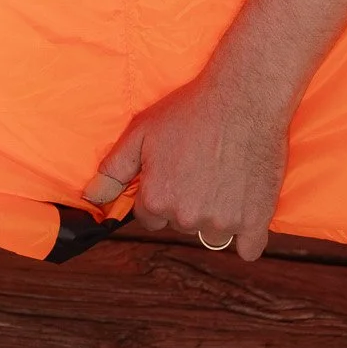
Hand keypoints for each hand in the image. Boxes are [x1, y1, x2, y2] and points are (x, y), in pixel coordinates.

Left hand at [83, 65, 291, 259]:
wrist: (242, 98)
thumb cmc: (189, 111)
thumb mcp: (141, 132)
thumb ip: (113, 170)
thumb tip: (91, 198)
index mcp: (157, 199)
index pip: (149, 217)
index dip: (159, 194)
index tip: (174, 173)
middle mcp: (187, 217)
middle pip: (180, 223)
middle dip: (186, 202)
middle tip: (199, 168)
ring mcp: (223, 222)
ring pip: (212, 233)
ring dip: (215, 216)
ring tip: (224, 178)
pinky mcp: (255, 221)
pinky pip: (249, 249)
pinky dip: (247, 237)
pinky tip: (244, 210)